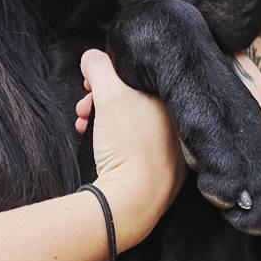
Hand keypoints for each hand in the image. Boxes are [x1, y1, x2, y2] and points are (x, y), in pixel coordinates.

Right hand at [75, 49, 186, 246]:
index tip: (90, 84)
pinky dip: (108, 137)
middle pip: (130, 96)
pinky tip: (91, 139)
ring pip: (127, 119)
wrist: (132, 202)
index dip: (109, 75)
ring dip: (99, 116)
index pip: (138, 75)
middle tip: (84, 105)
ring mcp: (169, 146)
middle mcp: (177, 123)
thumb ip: (99, 67)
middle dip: (99, 97)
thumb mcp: (110, 94)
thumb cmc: (129, 145)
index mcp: (174, 101)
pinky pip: (129, 141)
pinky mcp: (155, 167)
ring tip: (83, 122)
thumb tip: (91, 58)